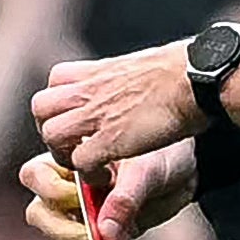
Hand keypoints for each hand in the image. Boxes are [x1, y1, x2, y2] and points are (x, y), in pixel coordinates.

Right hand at [21, 137, 198, 239]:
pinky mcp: (100, 235)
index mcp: (68, 157)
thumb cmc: (160, 152)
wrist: (185, 169)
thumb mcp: (148, 169)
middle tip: (96, 239)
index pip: (35, 175)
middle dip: (66, 231)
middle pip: (41, 214)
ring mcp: (80, 213)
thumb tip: (105, 232)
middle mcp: (65, 186)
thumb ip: (125, 196)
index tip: (83, 198)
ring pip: (65, 239)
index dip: (54, 191)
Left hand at [33, 41, 204, 178]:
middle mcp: (90, 90)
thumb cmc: (187, 70)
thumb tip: (158, 71)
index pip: (57, 80)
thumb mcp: (150, 64)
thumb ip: (136, 75)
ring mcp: (95, 115)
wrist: (198, 78)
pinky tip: (107, 174)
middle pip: (41, 107)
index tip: (80, 115)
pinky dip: (87, 172)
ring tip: (88, 161)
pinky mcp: (109, 140)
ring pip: (51, 134)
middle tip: (76, 142)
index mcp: (100, 71)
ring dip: (65, 152)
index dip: (63, 101)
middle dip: (53, 128)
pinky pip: (78, 161)